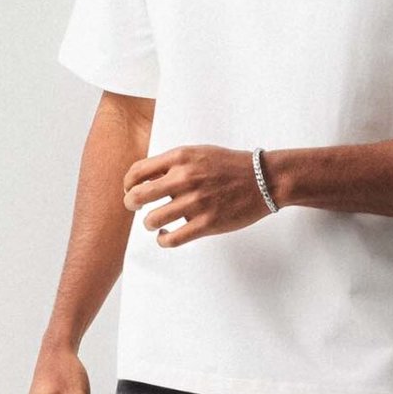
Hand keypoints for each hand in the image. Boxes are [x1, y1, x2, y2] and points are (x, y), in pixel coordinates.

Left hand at [123, 145, 275, 245]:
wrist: (264, 179)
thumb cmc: (231, 166)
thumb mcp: (199, 153)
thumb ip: (173, 163)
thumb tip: (147, 178)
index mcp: (180, 158)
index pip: (138, 172)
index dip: (128, 184)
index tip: (131, 190)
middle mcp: (184, 179)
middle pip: (138, 196)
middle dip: (132, 204)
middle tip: (135, 207)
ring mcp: (195, 203)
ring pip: (152, 221)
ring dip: (150, 224)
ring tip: (156, 223)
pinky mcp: (206, 224)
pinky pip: (171, 239)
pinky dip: (163, 240)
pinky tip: (166, 236)